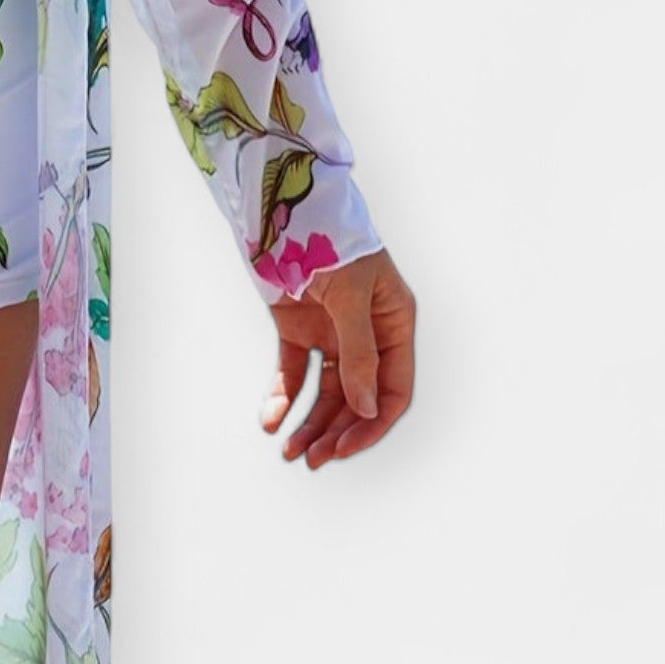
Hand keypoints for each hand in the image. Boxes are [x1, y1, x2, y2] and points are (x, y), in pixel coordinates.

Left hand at [259, 246, 415, 467]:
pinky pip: (294, 371)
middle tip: (311, 458)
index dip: (372, 424)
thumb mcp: (349, 296)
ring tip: (290, 452)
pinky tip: (270, 420)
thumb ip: (359, 353)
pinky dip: (283, 396)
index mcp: (394, 325)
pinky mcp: (296, 327)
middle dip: (335, 430)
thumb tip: (368, 411)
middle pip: (357, 398)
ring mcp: (331, 332)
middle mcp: (367, 334)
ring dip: (309, 422)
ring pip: (326, 392)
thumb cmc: (329, 240)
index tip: (345, 447)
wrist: (281, 205)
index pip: (392, 390)